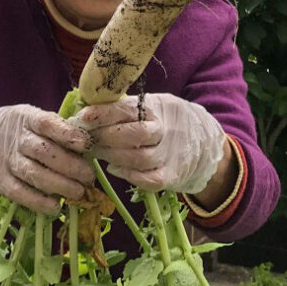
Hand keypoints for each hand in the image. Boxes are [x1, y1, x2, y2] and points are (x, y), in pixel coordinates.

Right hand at [0, 105, 93, 213]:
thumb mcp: (29, 118)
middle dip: (71, 166)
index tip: (86, 144)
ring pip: (34, 174)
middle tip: (89, 177)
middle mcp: (14, 138)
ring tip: (79, 192)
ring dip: (60, 185)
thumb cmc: (12, 129)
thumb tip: (89, 141)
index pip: (47, 123)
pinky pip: (20, 193)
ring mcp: (5, 161)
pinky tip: (56, 206)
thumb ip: (54, 127)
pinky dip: (38, 201)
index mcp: (25, 117)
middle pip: (44, 152)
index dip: (67, 133)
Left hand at [77, 93, 225, 193]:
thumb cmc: (163, 120)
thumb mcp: (149, 105)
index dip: (104, 113)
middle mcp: (165, 131)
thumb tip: (85, 112)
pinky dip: (128, 175)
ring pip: (140, 158)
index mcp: (157, 108)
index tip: (84, 117)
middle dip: (106, 137)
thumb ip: (123, 108)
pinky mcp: (171, 176)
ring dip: (113, 156)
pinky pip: (149, 180)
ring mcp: (170, 155)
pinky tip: (115, 168)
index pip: (128, 109)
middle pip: (135, 134)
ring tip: (98, 151)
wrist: (202, 140)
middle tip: (87, 138)